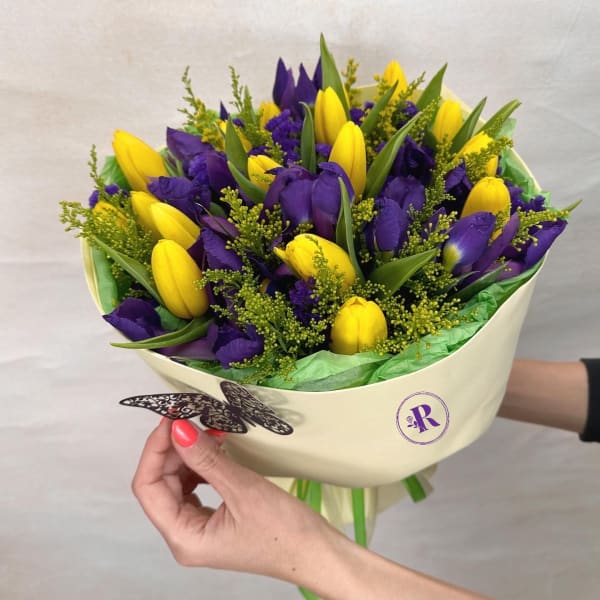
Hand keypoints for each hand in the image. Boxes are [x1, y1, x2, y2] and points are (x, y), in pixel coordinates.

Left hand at [132, 419, 344, 587]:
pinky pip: (194, 486)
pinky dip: (201, 464)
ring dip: (188, 454)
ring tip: (209, 431)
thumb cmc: (285, 531)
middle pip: (160, 483)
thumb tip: (178, 429)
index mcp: (183, 537)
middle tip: (191, 417)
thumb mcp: (243, 489)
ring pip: (176, 482)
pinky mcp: (213, 519)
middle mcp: (184, 536)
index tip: (172, 418)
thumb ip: (207, 458)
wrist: (316, 552)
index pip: (147, 487)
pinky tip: (215, 448)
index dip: (155, 449)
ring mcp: (197, 528)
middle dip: (173, 448)